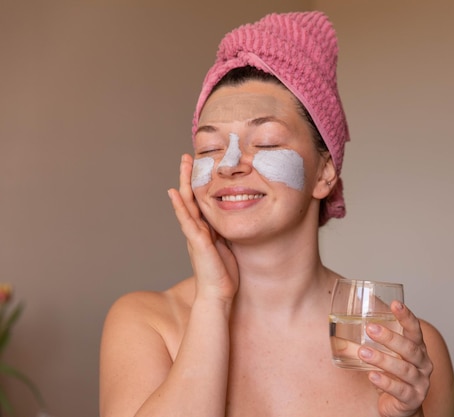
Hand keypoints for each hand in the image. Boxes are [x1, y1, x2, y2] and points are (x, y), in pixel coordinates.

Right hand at [168, 154, 238, 302]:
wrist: (218, 295)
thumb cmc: (224, 273)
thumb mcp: (228, 245)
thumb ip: (227, 232)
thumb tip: (236, 218)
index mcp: (205, 229)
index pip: (200, 201)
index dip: (199, 183)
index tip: (200, 166)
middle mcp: (197, 229)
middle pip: (190, 197)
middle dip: (189, 176)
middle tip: (187, 156)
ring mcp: (194, 235)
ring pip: (186, 204)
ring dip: (184, 183)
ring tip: (183, 164)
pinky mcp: (196, 242)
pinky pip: (187, 221)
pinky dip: (180, 206)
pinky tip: (175, 193)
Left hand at [358, 301, 432, 416]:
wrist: (402, 407)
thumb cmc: (393, 376)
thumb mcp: (386, 357)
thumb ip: (371, 343)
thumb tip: (338, 330)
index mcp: (418, 349)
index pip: (415, 330)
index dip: (406, 316)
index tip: (395, 304)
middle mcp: (423, 364)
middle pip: (410, 348)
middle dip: (390, 337)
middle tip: (371, 328)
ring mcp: (420, 382)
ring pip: (404, 369)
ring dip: (382, 360)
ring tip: (364, 352)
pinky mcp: (413, 399)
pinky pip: (400, 390)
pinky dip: (385, 383)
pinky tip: (372, 376)